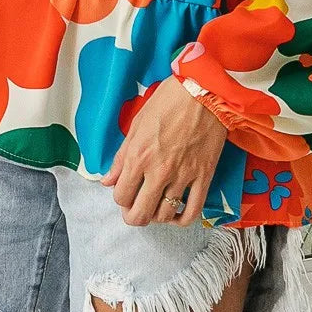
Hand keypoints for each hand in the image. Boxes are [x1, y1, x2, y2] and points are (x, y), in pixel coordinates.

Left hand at [100, 76, 228, 226]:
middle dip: (134, 216)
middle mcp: (158, 170)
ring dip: (156, 216)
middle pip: (140, 214)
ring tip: (156, 206)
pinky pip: (192, 212)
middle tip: (136, 208)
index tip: (125, 191)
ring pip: (164, 216)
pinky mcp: (204, 177)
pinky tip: (176, 213)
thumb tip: (107, 180)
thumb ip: (121, 156)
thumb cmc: (168, 101)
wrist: (203, 91)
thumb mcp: (137, 124)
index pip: (121, 196)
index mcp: (138, 155)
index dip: (120, 198)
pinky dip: (181, 220)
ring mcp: (182, 176)